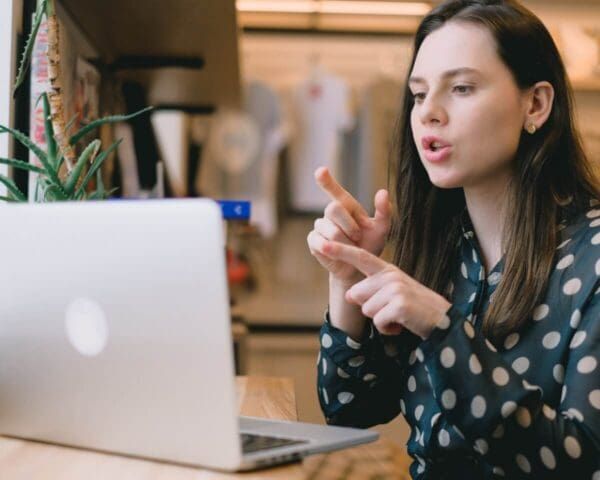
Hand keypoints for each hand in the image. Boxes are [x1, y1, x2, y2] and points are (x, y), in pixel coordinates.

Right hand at [307, 167, 391, 283]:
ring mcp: (320, 226)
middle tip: (358, 237)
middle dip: (349, 225)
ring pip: (330, 230)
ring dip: (345, 242)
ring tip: (350, 248)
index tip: (320, 171)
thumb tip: (383, 192)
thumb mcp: (381, 229)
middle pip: (333, 208)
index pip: (335, 191)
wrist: (359, 268)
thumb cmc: (370, 245)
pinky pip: (320, 242)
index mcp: (347, 206)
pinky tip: (337, 252)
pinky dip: (333, 249)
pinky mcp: (313, 241)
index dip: (327, 181)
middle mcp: (331, 213)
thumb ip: (384, 211)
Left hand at [321, 240, 451, 338]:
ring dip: (380, 320)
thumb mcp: (391, 293)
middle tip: (391, 309)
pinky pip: (378, 322)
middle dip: (369, 308)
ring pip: (367, 310)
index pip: (361, 257)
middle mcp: (390, 276)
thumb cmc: (413, 307)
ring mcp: (395, 289)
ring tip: (398, 316)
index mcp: (387, 270)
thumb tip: (349, 295)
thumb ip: (370, 290)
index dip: (341, 251)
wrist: (442, 320)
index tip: (323, 244)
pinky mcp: (399, 305)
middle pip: (356, 295)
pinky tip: (401, 324)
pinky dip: (388, 329)